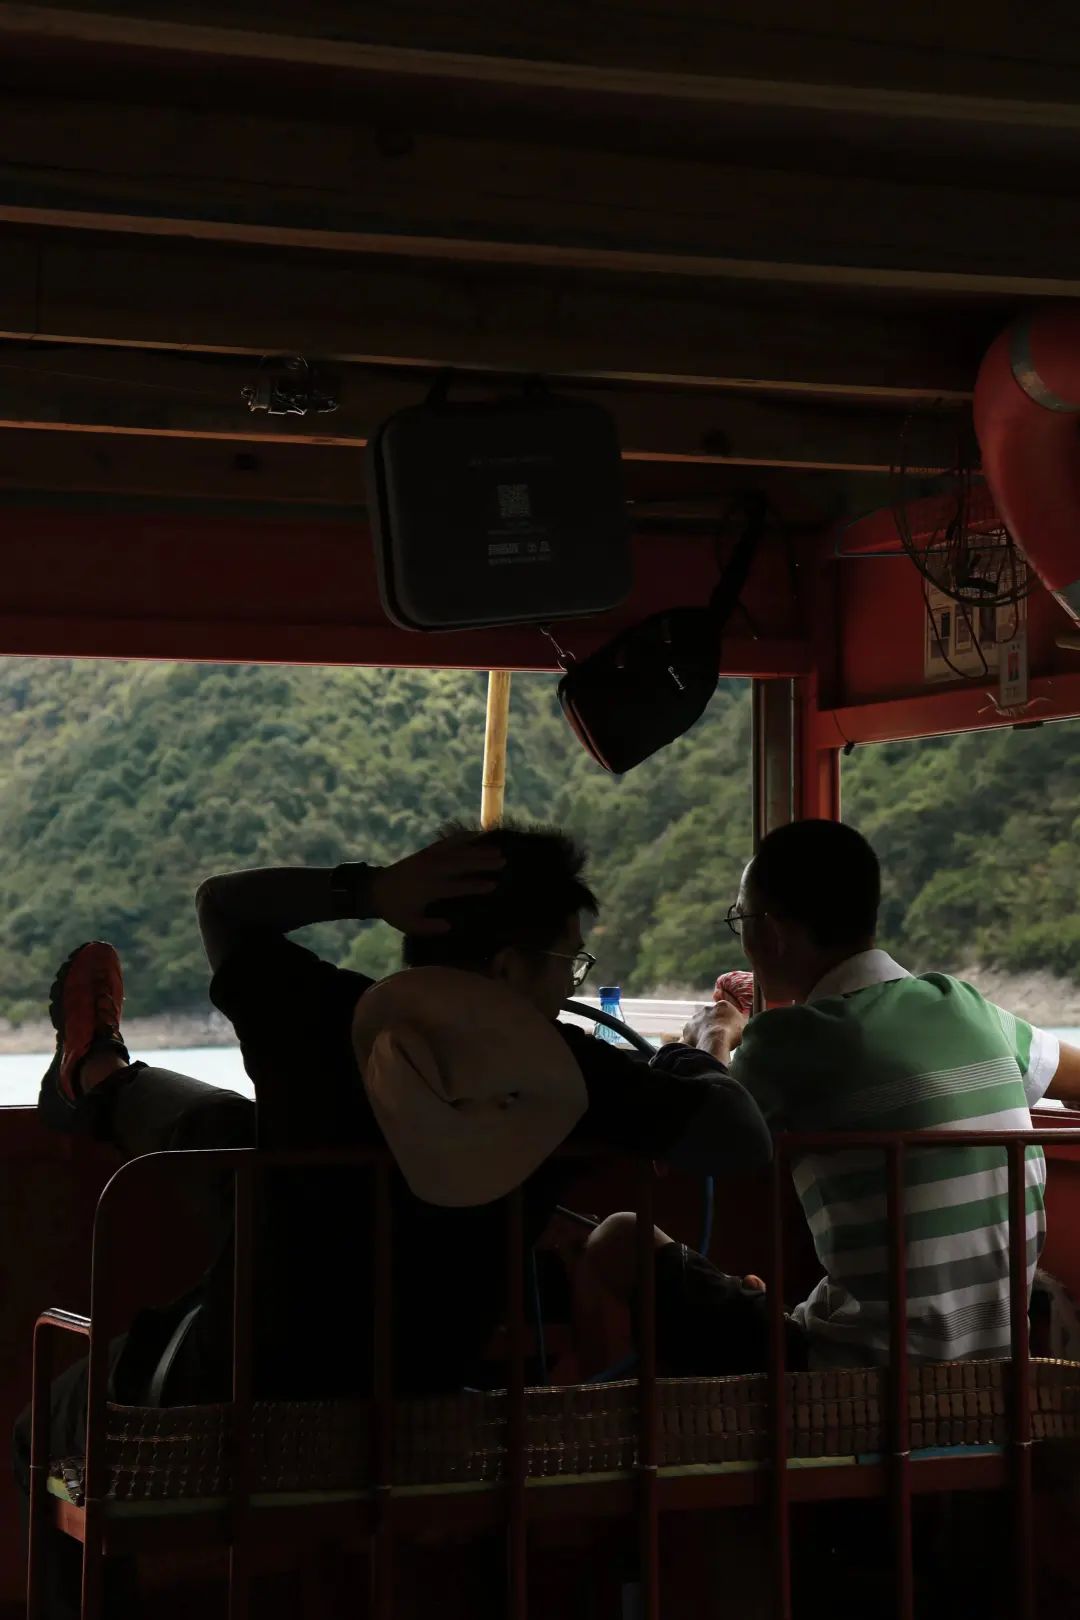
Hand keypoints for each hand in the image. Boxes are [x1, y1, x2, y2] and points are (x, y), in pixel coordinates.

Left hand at [372, 836, 503, 935]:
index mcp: (428, 889)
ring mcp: (429, 858)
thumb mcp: (409, 924)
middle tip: (503, 862)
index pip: (457, 886)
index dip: (476, 886)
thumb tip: (450, 926)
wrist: (376, 889)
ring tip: (497, 850)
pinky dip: (463, 837)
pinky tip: (477, 835)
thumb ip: (430, 927)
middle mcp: (431, 870)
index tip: (493, 885)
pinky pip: (448, 842)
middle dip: (483, 862)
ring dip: (478, 850)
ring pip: (457, 851)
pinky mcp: (427, 851)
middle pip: (461, 864)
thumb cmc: (395, 910)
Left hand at [682, 1000, 747, 1061]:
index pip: (725, 1011)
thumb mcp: (745, 1026)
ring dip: (703, 1033)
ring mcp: (695, 1018)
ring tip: (709, 1045)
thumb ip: (742, 1022)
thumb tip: (742, 1021)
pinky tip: (698, 1049)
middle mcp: (707, 1009)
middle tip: (719, 1038)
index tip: (729, 1031)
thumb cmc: (733, 1034)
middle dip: (713, 1025)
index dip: (727, 1021)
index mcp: (722, 1006)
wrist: (715, 1042)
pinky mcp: (687, 1030)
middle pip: (711, 1017)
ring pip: (700, 1025)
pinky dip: (693, 1041)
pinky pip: (690, 1036)